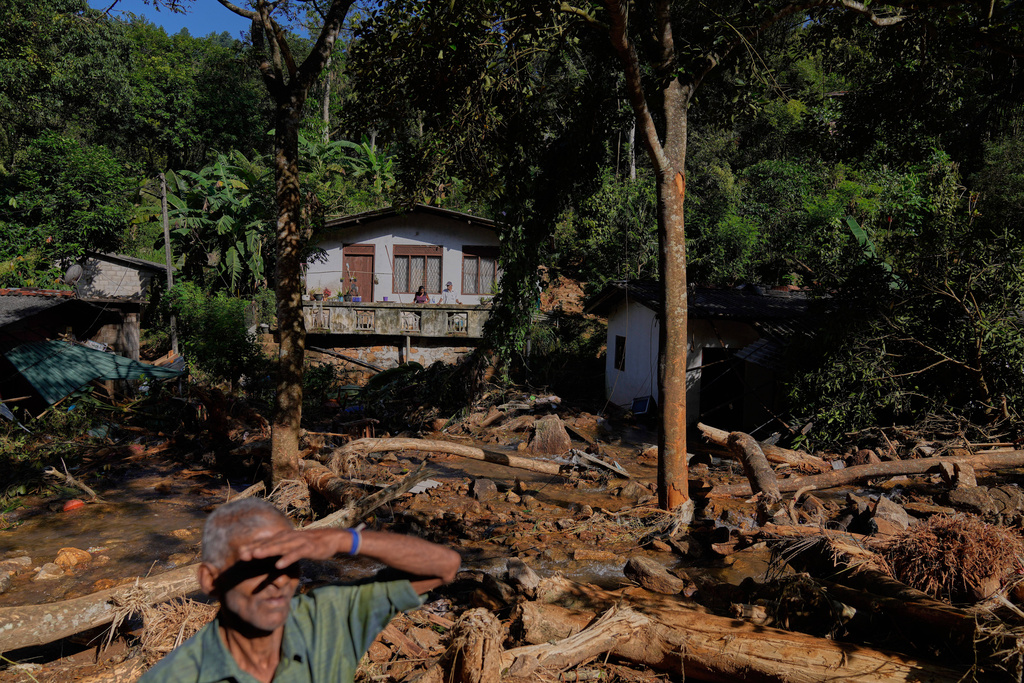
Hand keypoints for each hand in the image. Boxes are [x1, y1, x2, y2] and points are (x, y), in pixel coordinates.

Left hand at [235, 528, 351, 569]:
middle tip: (241, 554)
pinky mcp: (308, 548)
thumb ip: (280, 549)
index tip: (239, 553)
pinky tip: (279, 565)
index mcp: (284, 537)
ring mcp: (298, 542)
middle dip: (255, 548)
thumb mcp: (292, 546)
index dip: (252, 547)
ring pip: (280, 547)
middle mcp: (289, 537)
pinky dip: (287, 559)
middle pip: (269, 543)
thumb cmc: (309, 544)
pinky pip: (296, 554)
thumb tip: (265, 553)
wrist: (331, 539)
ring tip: (256, 555)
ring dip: (267, 550)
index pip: (265, 542)